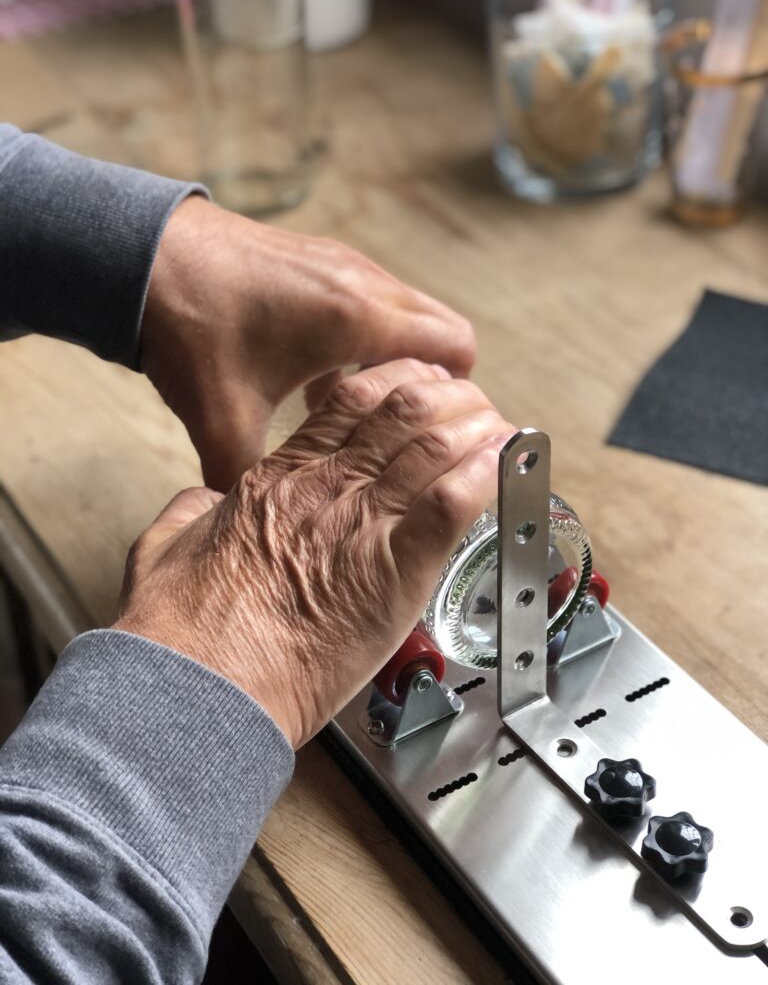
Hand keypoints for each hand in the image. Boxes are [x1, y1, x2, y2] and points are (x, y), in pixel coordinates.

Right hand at [115, 360, 513, 747]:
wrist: (204, 682)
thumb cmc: (183, 628)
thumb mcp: (165, 549)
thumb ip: (186, 516)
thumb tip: (197, 504)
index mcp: (280, 477)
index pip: (350, 402)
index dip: (395, 381)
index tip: (416, 384)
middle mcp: (327, 487)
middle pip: (402, 410)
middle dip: (447, 395)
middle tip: (470, 403)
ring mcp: (363, 523)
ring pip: (435, 445)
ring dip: (478, 427)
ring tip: (501, 426)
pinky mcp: (396, 569)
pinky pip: (453, 502)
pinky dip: (488, 474)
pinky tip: (509, 461)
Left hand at [142, 197, 475, 490]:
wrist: (143, 255)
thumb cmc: (190, 323)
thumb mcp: (222, 416)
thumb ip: (247, 476)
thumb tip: (259, 520)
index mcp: (358, 318)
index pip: (456, 347)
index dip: (460, 394)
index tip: (439, 431)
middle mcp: (363, 283)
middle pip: (444, 329)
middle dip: (436, 381)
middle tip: (407, 426)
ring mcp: (344, 265)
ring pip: (408, 315)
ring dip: (398, 359)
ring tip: (359, 407)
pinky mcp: (322, 260)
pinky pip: (372, 301)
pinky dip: (366, 338)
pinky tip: (318, 376)